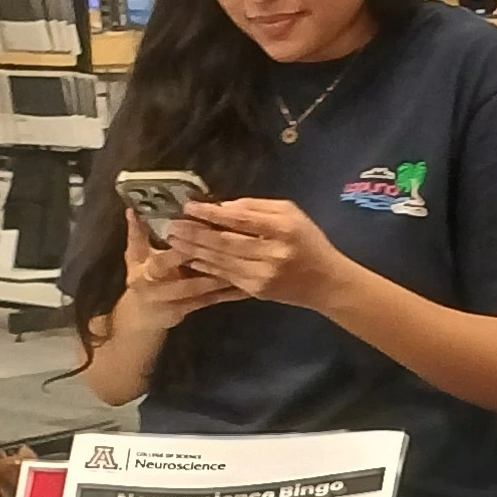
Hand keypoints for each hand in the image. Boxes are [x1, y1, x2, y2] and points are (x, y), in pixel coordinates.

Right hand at [122, 213, 238, 326]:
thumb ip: (137, 232)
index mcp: (144, 271)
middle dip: (207, 267)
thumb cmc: (141, 277)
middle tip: (230, 251)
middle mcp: (158, 290)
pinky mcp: (188, 311)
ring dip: (222, 280)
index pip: (162, 261)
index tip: (196, 239)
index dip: (179, 253)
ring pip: (201, 292)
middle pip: (185, 280)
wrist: (141, 316)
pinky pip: (211, 302)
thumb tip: (133, 209)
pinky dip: (228, 294)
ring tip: (243, 265)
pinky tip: (246, 286)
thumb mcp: (135, 256)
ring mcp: (174, 303)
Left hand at [171, 194, 348, 307]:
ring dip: (194, 250)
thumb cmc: (308, 241)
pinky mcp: (256, 290)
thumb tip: (222, 208)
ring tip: (174, 240)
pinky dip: (206, 267)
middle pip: (225, 242)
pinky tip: (190, 259)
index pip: (240, 219)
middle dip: (195, 233)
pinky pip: (225, 276)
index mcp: (282, 229)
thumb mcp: (290, 213)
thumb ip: (257, 207)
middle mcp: (272, 253)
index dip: (211, 213)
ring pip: (221, 261)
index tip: (189, 206)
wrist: (325, 282)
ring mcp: (263, 275)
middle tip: (172, 224)